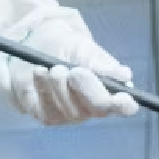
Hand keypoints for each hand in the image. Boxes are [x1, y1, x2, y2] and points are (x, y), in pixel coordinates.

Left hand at [5, 14, 137, 125]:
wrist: (34, 43)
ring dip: (60, 87)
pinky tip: (39, 72)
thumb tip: (123, 75)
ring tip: (53, 67)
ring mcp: (69, 115)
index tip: (122, 98)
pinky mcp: (46, 114)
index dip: (124, 105)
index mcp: (109, 90)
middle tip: (74, 71)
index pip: (124, 106)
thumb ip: (100, 62)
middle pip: (97, 109)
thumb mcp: (83, 47)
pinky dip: (42, 89)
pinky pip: (46, 109)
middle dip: (86, 89)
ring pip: (69, 111)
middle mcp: (92, 108)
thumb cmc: (66, 46)